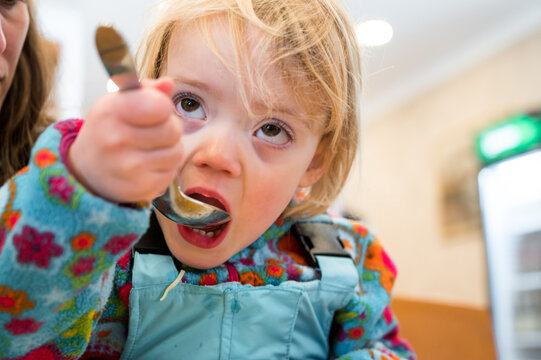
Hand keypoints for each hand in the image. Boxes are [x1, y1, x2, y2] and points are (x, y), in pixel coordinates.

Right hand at [68, 77, 181, 202]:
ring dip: (169, 150)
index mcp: (111, 112)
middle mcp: (116, 140)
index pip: (159, 105)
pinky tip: (147, 166)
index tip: (153, 109)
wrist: (86, 170)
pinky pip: (171, 174)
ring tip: (149, 149)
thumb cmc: (108, 129)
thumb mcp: (118, 102)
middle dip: (169, 128)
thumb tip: (168, 84)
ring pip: (176, 153)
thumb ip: (146, 91)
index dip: (163, 106)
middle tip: (152, 131)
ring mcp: (128, 168)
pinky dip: (164, 169)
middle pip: (173, 130)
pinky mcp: (140, 189)